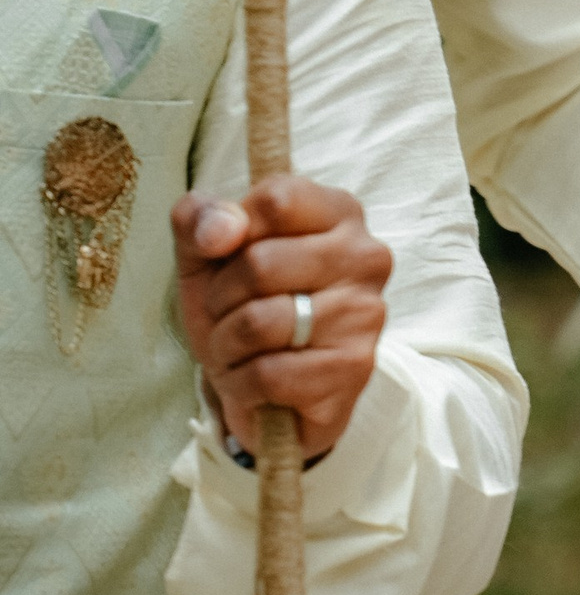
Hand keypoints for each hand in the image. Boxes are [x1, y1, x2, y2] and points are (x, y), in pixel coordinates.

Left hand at [173, 174, 391, 461]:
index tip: (228, 256)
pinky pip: (270, 374)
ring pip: (260, 323)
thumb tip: (220, 230)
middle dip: (221, 299)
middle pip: (261, 264)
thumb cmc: (241, 307)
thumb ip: (199, 221)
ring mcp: (366, 312)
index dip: (229, 234)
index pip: (275, 201)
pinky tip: (254, 382)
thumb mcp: (205, 255)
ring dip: (227, 345)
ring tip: (240, 350)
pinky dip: (242, 384)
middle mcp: (365, 256)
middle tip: (228, 314)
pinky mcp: (356, 366)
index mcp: (338, 212)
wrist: (268, 394)